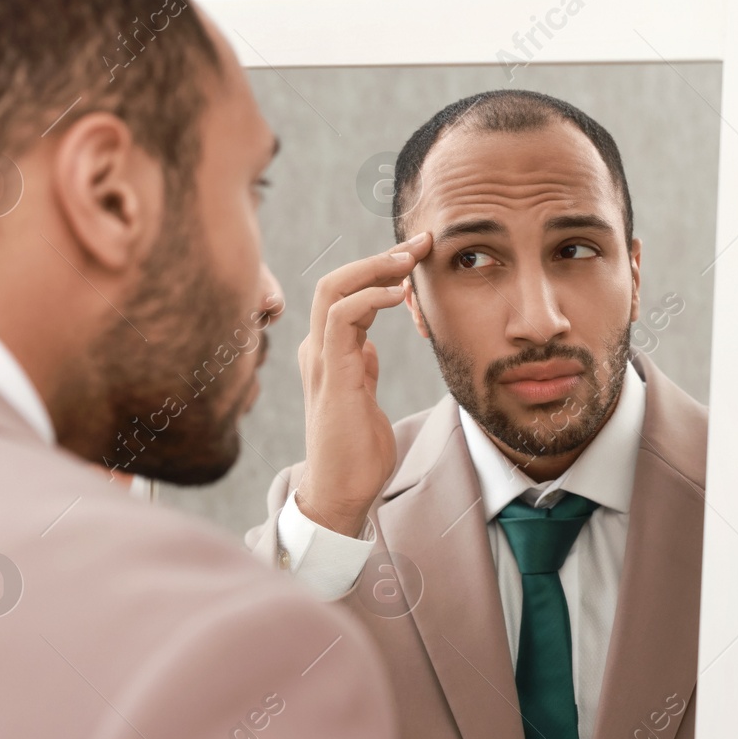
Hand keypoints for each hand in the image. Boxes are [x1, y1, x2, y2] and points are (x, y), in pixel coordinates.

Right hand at [292, 231, 431, 535]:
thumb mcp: (365, 397)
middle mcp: (318, 350)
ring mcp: (321, 361)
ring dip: (375, 268)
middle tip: (419, 243)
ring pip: (334, 290)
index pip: (346, 293)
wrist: (341, 495)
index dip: (379, 270)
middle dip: (379, 257)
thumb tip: (368, 346)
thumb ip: (362, 369)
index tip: (417, 258)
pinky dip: (368, 298)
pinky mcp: (331, 377)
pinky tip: (397, 294)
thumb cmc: (355, 452)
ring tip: (411, 259)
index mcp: (328, 352)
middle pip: (337, 281)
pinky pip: (341, 319)